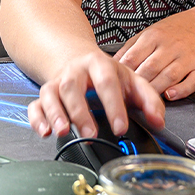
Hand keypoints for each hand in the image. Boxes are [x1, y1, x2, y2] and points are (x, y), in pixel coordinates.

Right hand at [28, 45, 165, 139]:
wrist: (80, 60)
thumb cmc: (108, 75)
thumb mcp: (132, 81)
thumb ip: (149, 100)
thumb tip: (159, 122)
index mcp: (100, 63)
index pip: (107, 82)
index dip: (114, 105)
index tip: (121, 127)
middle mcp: (75, 70)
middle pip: (74, 87)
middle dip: (81, 111)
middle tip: (90, 133)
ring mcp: (58, 81)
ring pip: (51, 94)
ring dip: (55, 113)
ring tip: (62, 131)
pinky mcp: (45, 94)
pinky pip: (36, 105)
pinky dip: (37, 119)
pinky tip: (44, 132)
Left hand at [115, 8, 194, 100]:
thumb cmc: (179, 30)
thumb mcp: (152, 30)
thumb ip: (132, 47)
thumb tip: (112, 64)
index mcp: (154, 36)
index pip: (132, 58)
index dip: (120, 75)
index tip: (112, 88)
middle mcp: (170, 47)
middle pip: (148, 69)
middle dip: (134, 87)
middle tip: (123, 102)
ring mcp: (187, 58)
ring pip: (167, 76)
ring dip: (153, 91)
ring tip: (142, 103)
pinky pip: (191, 82)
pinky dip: (180, 90)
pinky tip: (170, 95)